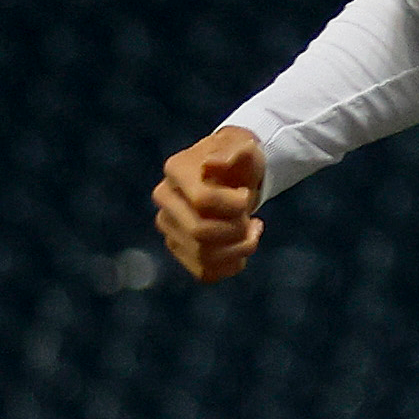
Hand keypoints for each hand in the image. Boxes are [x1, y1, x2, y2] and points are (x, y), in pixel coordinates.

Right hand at [153, 127, 266, 283]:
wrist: (235, 175)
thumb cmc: (240, 158)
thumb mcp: (244, 145)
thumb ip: (233, 150)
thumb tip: (212, 166)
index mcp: (176, 171)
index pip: (203, 201)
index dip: (235, 204)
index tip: (245, 194)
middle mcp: (165, 200)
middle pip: (200, 232)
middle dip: (236, 229)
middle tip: (249, 217)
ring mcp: (170, 227)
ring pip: (204, 256)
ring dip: (240, 249)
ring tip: (253, 231)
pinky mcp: (181, 248)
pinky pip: (205, 273)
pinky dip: (231, 266)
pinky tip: (243, 249)